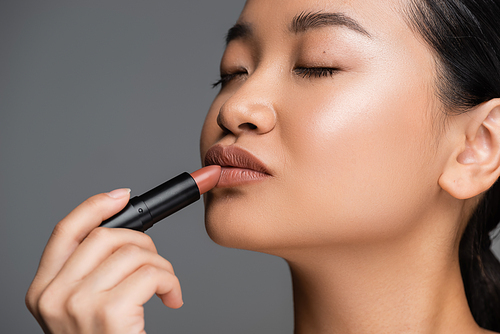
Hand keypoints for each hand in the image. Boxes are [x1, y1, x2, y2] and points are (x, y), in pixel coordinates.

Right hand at [26, 189, 182, 333]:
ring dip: (162, 266)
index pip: (66, 230)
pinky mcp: (109, 313)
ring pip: (135, 252)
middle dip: (144, 243)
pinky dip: (171, 282)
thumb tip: (123, 227)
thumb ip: (92, 271)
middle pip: (108, 236)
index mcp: (44, 288)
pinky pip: (152, 273)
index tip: (122, 195)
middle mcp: (54, 295)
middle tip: (156, 263)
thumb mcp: (84, 307)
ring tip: (165, 287)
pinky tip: (171, 299)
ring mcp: (78, 304)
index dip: (95, 206)